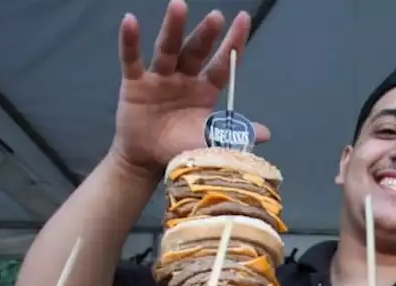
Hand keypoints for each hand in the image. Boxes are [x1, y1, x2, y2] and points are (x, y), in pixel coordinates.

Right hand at [112, 2, 271, 174]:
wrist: (147, 161)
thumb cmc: (181, 149)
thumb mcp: (211, 143)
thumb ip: (234, 135)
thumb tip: (265, 134)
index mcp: (205, 90)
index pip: (222, 64)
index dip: (233, 43)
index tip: (244, 19)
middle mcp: (184, 78)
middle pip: (196, 52)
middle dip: (206, 34)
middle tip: (216, 16)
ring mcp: (159, 78)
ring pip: (167, 49)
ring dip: (173, 28)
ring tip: (179, 6)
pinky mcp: (135, 83)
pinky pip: (131, 60)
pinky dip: (129, 41)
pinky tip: (130, 21)